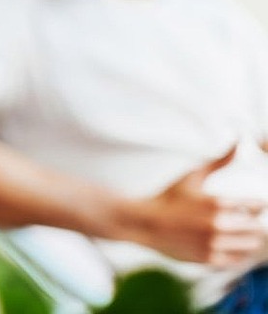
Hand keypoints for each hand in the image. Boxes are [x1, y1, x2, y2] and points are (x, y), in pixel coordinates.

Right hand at [120, 146, 267, 266]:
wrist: (143, 223)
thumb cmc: (167, 198)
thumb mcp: (191, 177)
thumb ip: (218, 162)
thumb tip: (236, 141)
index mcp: (217, 203)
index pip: (258, 205)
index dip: (256, 205)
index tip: (248, 205)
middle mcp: (218, 225)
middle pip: (258, 228)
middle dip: (252, 222)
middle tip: (241, 219)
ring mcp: (213, 244)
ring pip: (251, 245)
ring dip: (246, 238)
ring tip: (233, 233)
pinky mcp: (208, 259)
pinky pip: (238, 259)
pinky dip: (236, 252)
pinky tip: (224, 244)